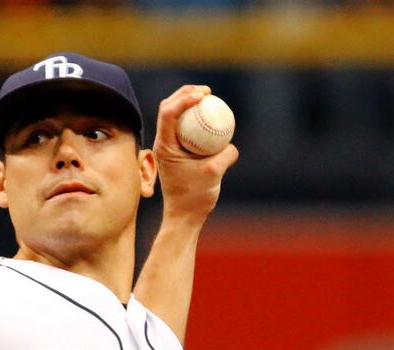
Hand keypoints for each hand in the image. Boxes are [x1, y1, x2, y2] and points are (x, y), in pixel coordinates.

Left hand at [152, 85, 238, 224]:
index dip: (184, 98)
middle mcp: (163, 143)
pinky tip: (212, 117)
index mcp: (164, 146)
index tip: (204, 95)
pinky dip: (196, 119)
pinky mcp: (178, 151)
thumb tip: (231, 143)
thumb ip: (225, 154)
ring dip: (189, 103)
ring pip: (175, 116)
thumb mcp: (214, 173)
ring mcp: (169, 147)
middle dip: (185, 94)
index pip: (168, 113)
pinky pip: (186, 128)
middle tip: (206, 91)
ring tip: (208, 97)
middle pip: (168, 108)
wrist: (184, 215)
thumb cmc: (195, 197)